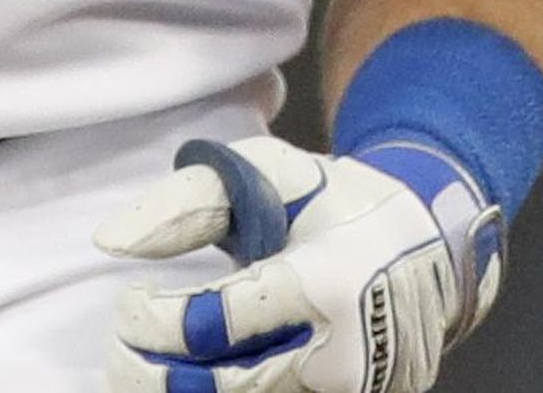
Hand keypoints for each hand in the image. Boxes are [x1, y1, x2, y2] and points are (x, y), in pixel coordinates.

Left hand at [96, 133, 502, 391]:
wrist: (433, 243)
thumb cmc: (336, 201)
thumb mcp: (268, 172)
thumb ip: (188, 202)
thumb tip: (110, 242)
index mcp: (323, 283)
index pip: (215, 322)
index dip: (155, 320)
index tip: (128, 303)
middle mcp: (341, 354)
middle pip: (226, 388)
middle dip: (157, 377)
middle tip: (121, 353)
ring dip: (187, 392)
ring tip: (150, 370)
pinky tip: (193, 378)